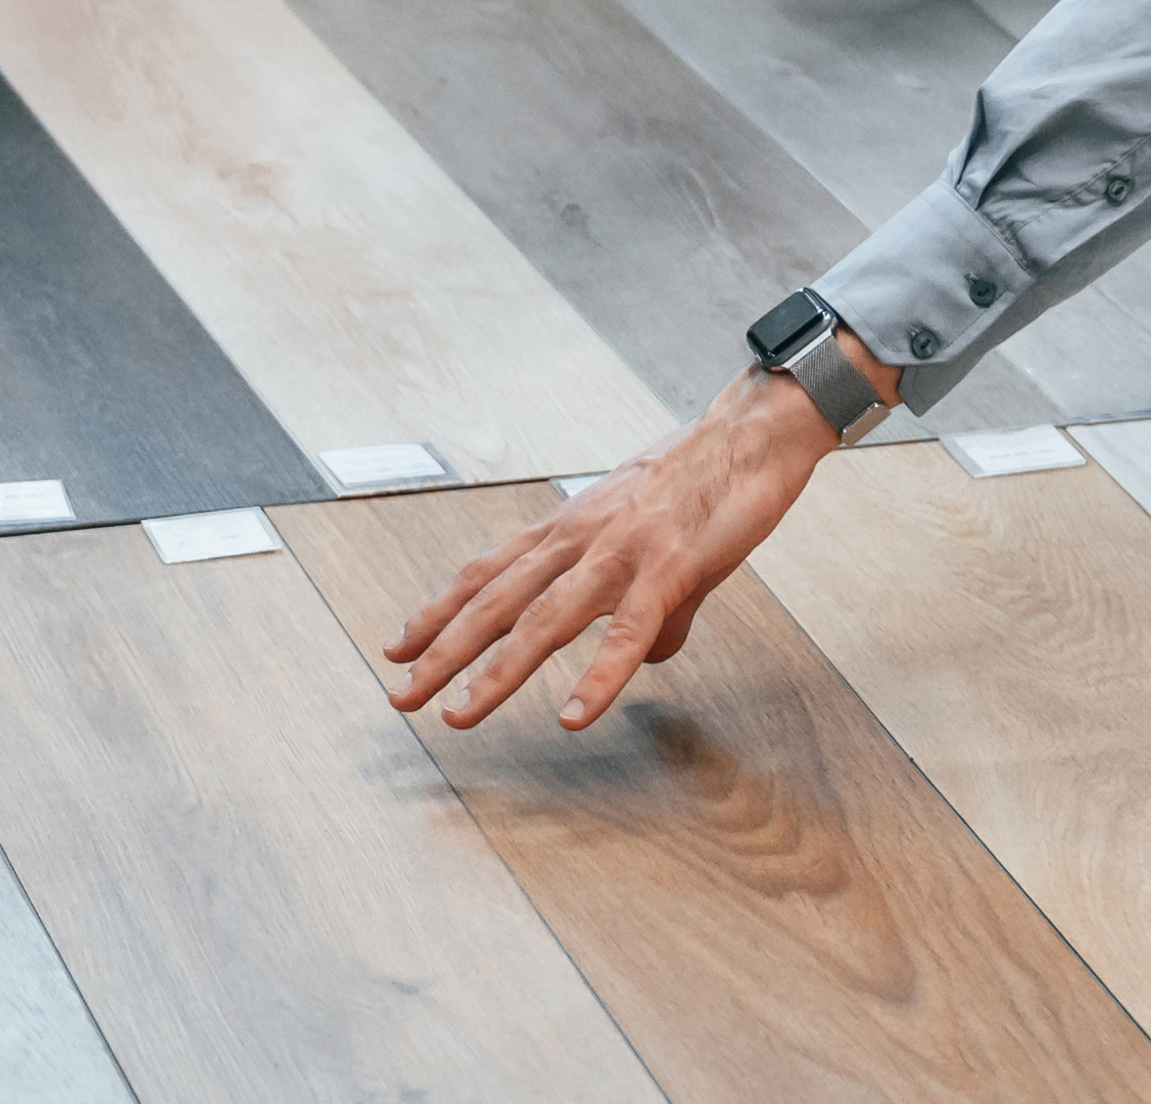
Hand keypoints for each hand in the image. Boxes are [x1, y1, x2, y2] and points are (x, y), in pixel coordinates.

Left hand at [377, 365, 852, 730]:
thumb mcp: (657, 546)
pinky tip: (574, 716)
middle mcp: (579, 538)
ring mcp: (620, 552)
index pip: (487, 573)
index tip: (398, 648)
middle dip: (443, 651)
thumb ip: (647, 606)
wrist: (752, 435)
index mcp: (569, 529)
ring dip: (498, 671)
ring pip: (545, 618)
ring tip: (461, 715)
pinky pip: (627, 632)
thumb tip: (648, 656)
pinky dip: (597, 676)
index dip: (439, 611)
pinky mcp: (669, 567)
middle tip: (402, 697)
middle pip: (496, 600)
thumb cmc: (702, 484)